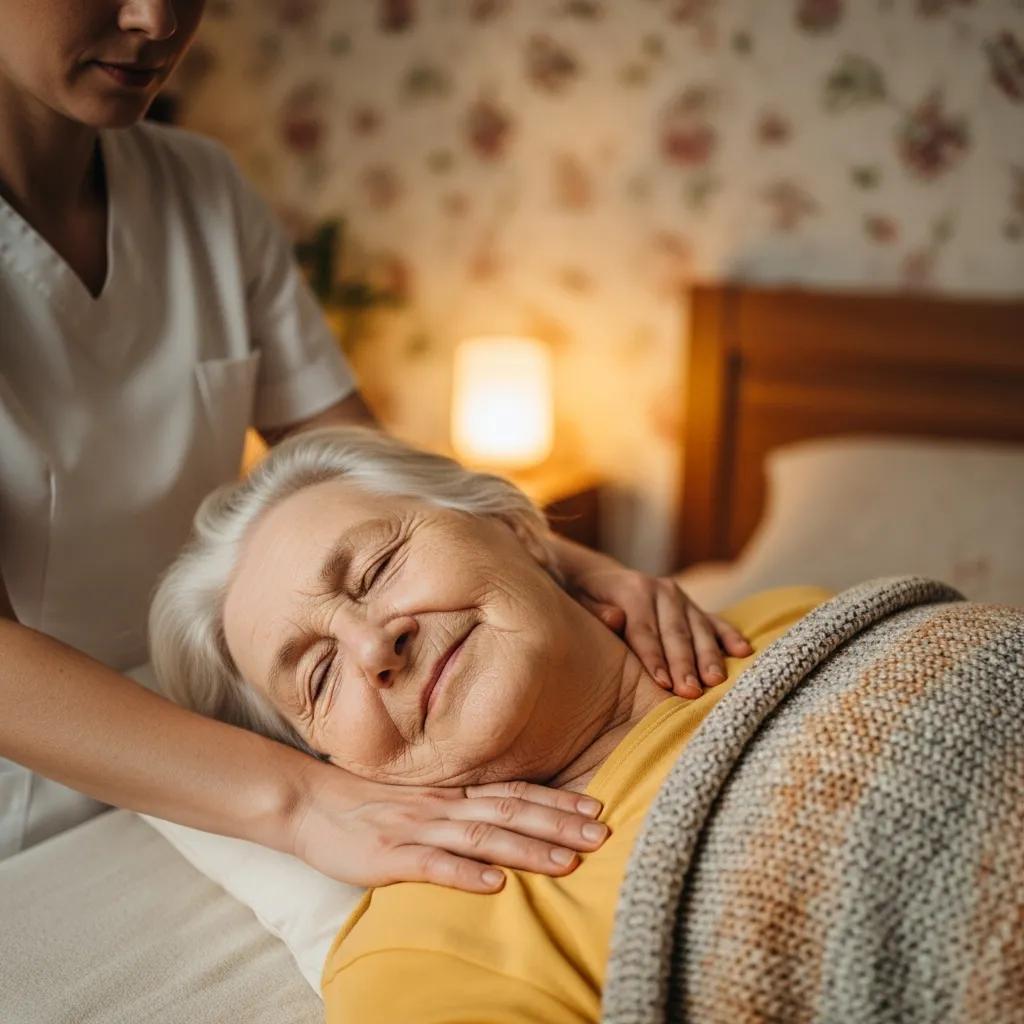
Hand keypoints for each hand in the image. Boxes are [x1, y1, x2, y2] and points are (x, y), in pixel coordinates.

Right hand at [287, 760, 609, 892]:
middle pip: (511, 812)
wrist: (309, 803)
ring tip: (567, 862)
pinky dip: (466, 874)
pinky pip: (433, 865)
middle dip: (559, 824)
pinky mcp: (390, 856)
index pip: (515, 793)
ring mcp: (418, 828)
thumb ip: (461, 809)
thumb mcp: (423, 801)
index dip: (557, 801)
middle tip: (603, 835)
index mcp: (453, 793)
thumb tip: (509, 822)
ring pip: (482, 837)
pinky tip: (496, 884)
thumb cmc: (369, 805)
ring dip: (527, 849)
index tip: (598, 808)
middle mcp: (443, 806)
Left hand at [553, 542, 752, 698]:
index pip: (644, 630)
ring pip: (698, 630)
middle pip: (675, 633)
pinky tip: (743, 651)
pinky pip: (716, 623)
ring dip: (709, 657)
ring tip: (716, 681)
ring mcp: (682, 599)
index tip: (662, 683)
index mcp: (633, 590)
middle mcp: (662, 591)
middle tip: (691, 692)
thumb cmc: (586, 599)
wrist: (601, 576)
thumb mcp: (580, 600)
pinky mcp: (695, 608)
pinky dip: (730, 637)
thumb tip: (615, 619)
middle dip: (684, 664)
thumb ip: (596, 612)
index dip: (654, 658)